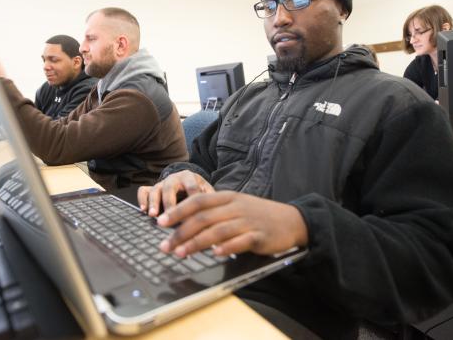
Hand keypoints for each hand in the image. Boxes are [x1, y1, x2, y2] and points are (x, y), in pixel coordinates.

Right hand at [137, 170, 214, 216]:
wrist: (187, 181)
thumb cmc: (198, 190)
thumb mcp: (207, 191)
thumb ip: (211, 199)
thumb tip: (216, 213)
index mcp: (189, 177)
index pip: (192, 186)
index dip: (193, 198)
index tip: (195, 212)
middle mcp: (173, 178)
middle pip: (170, 188)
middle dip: (170, 202)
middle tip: (170, 216)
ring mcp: (161, 183)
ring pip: (155, 189)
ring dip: (154, 202)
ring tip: (154, 215)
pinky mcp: (151, 188)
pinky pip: (143, 191)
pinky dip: (142, 199)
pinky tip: (143, 210)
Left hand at [157, 191, 308, 257]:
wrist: (291, 220)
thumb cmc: (258, 214)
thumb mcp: (236, 206)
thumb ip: (214, 213)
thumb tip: (185, 224)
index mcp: (227, 198)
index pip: (197, 201)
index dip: (178, 211)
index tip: (161, 223)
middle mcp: (235, 207)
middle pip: (203, 218)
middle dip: (180, 232)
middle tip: (165, 246)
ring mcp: (247, 221)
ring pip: (217, 231)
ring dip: (196, 243)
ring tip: (181, 253)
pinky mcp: (259, 236)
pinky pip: (240, 241)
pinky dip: (226, 247)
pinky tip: (215, 254)